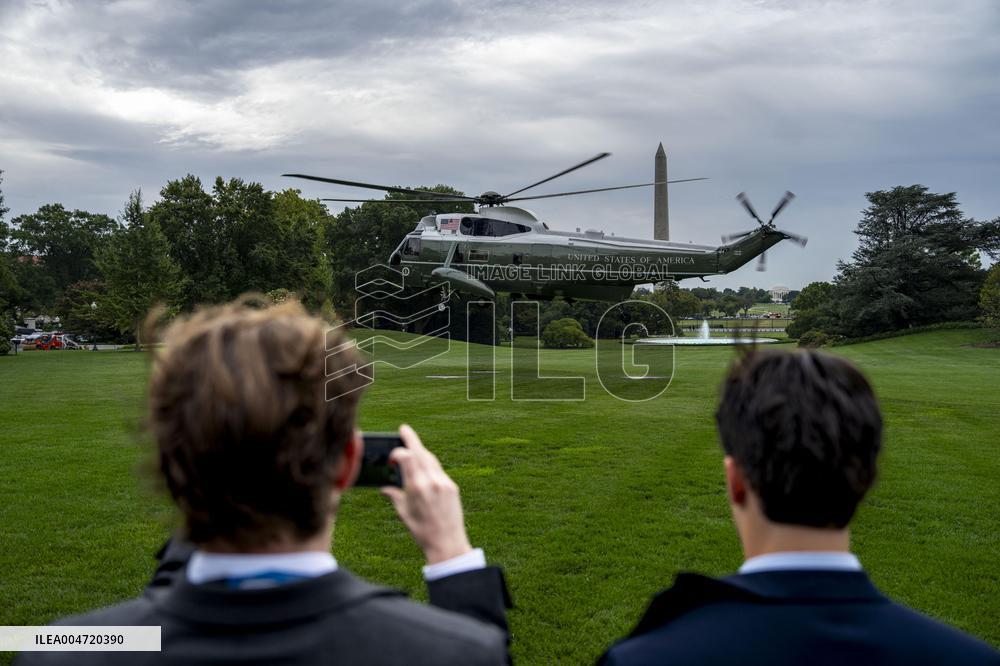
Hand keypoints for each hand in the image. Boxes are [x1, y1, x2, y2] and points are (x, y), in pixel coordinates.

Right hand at [380, 424, 472, 564]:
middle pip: (421, 452)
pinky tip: (424, 466)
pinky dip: (429, 464)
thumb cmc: (422, 531)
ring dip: (421, 451)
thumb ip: (394, 496)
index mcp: (417, 487)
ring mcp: (444, 482)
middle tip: (404, 429)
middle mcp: (432, 481)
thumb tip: (385, 487)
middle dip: (411, 439)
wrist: (447, 543)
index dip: (397, 453)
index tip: (391, 459)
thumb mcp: (403, 513)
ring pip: (431, 459)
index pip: (407, 457)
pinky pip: (438, 469)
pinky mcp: (452, 487)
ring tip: (412, 447)